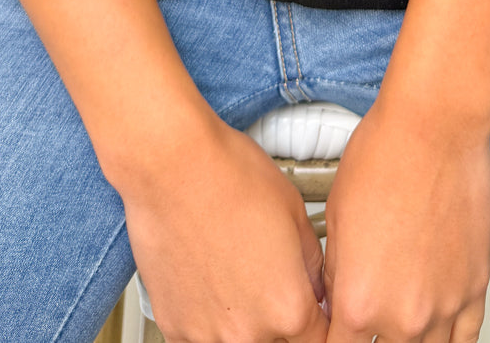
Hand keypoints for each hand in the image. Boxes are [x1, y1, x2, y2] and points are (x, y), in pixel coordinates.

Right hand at [121, 112, 330, 342]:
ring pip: (237, 342)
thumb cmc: (229, 175)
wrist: (172, 164)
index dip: (318, 322)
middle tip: (265, 280)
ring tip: (232, 275)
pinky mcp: (173, 325)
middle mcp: (249, 332)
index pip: (318, 341)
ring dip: (241, 321)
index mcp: (289, 307)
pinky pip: (198, 339)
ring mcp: (207, 334)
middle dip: (278, 318)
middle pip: (277, 342)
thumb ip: (311, 265)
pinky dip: (206, 320)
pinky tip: (206, 284)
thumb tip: (315, 287)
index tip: (311, 314)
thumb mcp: (295, 211)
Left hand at [322, 95, 489, 342]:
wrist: (433, 128)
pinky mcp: (475, 287)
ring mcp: (444, 305)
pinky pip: (466, 338)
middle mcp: (403, 314)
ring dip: (411, 339)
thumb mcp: (335, 216)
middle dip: (372, 338)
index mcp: (358, 300)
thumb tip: (336, 295)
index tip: (335, 332)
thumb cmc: (383, 156)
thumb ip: (336, 271)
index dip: (332, 340)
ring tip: (402, 318)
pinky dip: (450, 338)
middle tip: (369, 313)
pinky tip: (439, 331)